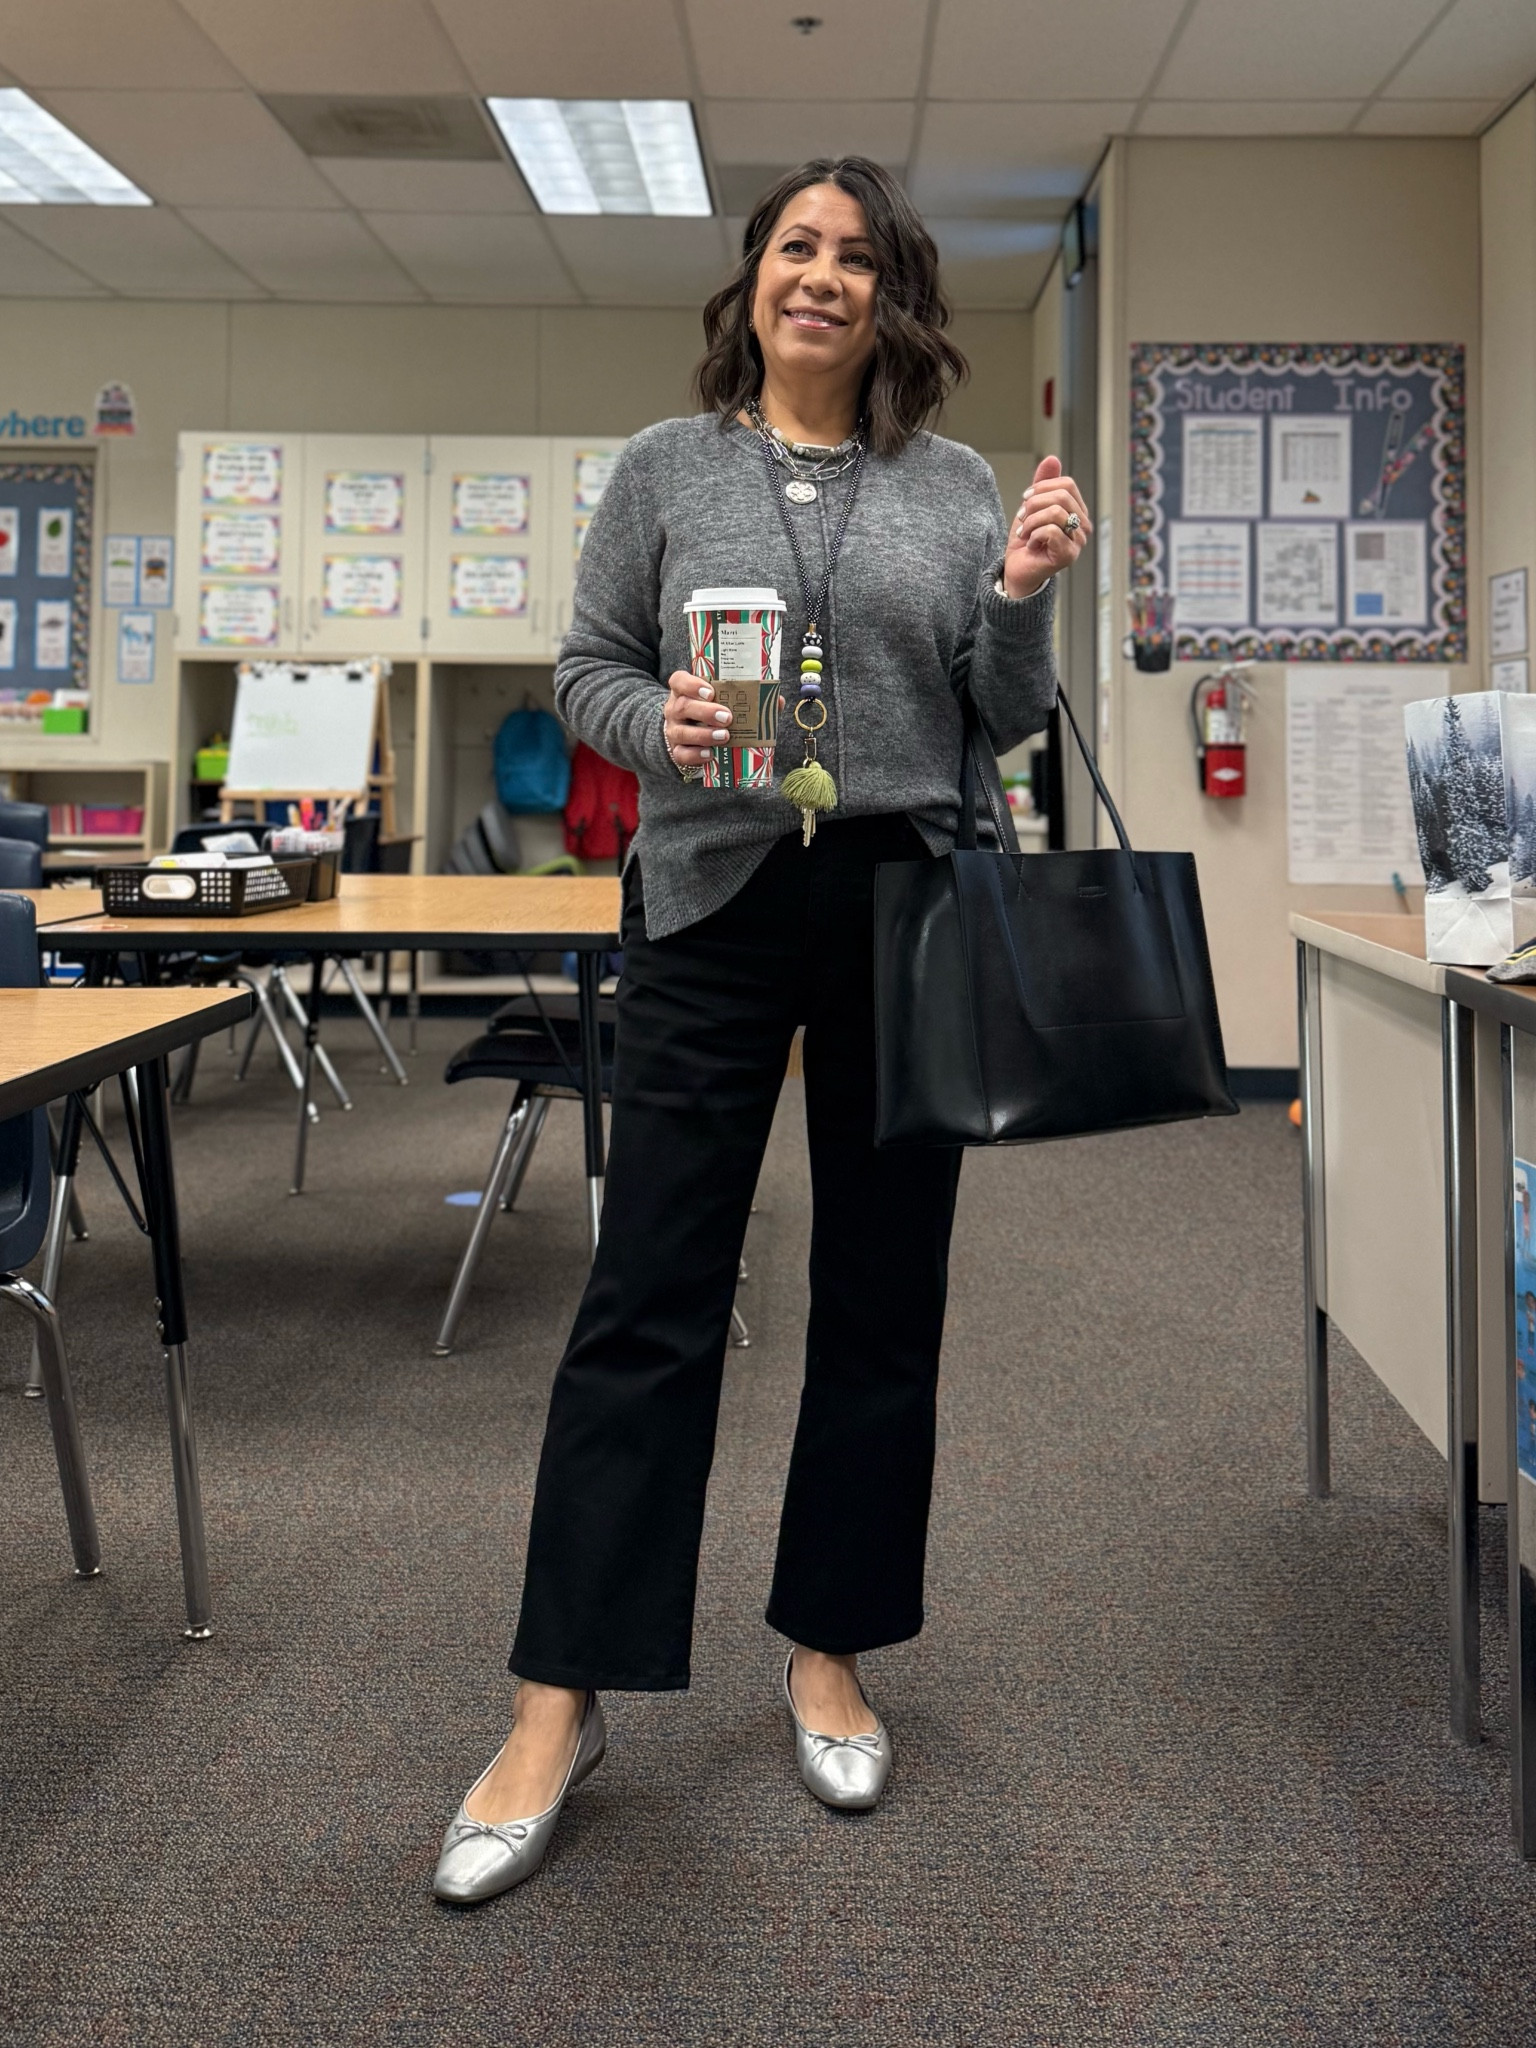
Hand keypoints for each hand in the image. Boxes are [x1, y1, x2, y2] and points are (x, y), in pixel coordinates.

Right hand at [664, 668, 732, 766]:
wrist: (687, 732)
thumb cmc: (706, 707)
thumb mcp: (713, 695)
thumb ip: (726, 691)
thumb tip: (758, 688)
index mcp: (681, 690)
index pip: (679, 681)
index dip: (692, 685)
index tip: (710, 693)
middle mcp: (674, 709)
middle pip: (683, 707)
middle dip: (706, 712)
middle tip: (727, 717)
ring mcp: (673, 730)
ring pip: (682, 732)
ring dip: (704, 735)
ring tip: (724, 736)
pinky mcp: (676, 750)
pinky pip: (682, 754)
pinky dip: (696, 754)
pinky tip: (710, 754)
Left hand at [1003, 455, 1092, 599]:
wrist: (1017, 568)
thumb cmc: (1026, 540)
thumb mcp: (1032, 507)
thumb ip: (1042, 485)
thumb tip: (1052, 458)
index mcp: (1077, 511)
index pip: (1067, 484)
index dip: (1042, 488)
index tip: (1025, 500)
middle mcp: (1083, 526)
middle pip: (1061, 496)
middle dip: (1033, 504)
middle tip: (1022, 519)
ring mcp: (1078, 542)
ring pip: (1055, 512)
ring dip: (1031, 521)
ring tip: (1025, 533)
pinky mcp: (1068, 555)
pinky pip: (1051, 531)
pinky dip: (1034, 535)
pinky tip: (1031, 545)